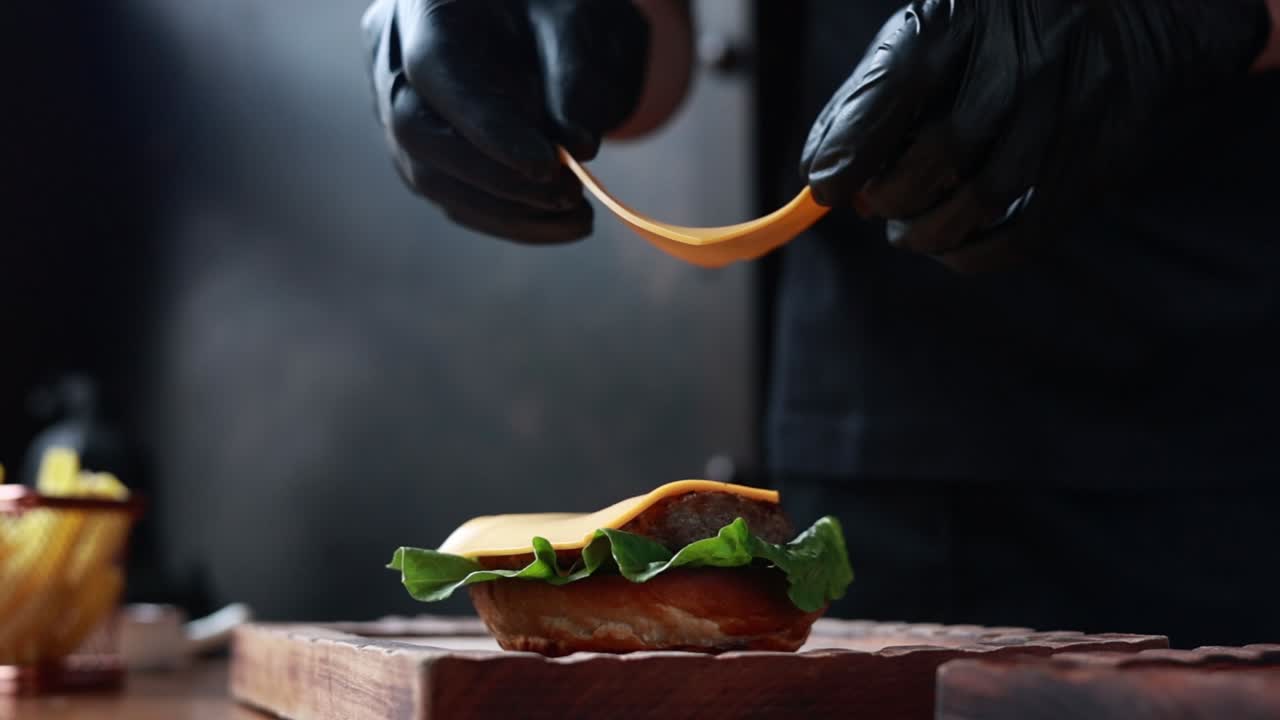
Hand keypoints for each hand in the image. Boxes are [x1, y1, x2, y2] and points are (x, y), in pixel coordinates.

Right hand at [362, 0, 648, 243]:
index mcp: (425, 5)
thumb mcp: (575, 19)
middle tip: (569, 195)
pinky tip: (560, 224)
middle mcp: (392, 58)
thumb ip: (574, 75)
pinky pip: (453, 198)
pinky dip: (508, 219)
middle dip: (496, 178)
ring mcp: (395, 111)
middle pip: (416, 133)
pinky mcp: (421, 154)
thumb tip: (579, 148)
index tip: (546, 166)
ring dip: (507, 211)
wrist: (534, 16)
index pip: (434, 69)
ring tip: (577, 216)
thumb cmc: (552, 6)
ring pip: (430, 179)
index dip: (485, 126)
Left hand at [801, 0, 1272, 271]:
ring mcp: (1063, 107)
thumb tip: (821, 176)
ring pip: (981, 199)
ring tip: (910, 231)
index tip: (825, 191)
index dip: (849, 152)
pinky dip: (979, 253)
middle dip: (891, 198)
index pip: (890, 93)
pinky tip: (954, 249)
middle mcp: (1017, 59)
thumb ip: (872, 95)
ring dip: (929, 233)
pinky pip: (1029, 229)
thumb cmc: (998, 30)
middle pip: (938, 154)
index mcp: (959, 20)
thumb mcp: (934, 29)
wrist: (1129, 8)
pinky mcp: (1095, 154)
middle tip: (877, 207)